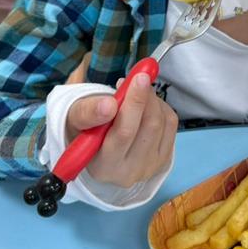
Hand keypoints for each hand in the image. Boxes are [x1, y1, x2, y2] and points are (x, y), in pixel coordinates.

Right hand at [65, 73, 177, 188]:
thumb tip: (109, 105)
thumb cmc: (85, 133)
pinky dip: (161, 106)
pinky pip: (171, 124)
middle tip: (140, 76)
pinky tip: (147, 104)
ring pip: (162, 122)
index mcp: (104, 166)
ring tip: (137, 90)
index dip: (134, 103)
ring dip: (153, 99)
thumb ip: (87, 112)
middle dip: (146, 96)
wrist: (98, 153)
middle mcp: (130, 172)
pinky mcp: (164, 158)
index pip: (124, 133)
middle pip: (149, 126)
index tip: (139, 78)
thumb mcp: (76, 121)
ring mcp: (150, 166)